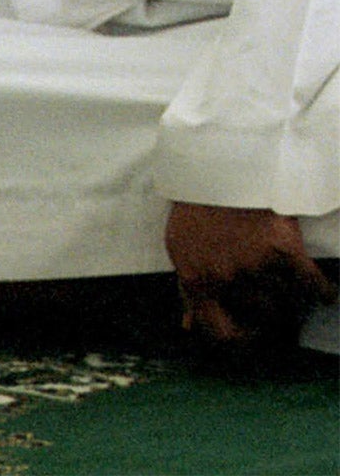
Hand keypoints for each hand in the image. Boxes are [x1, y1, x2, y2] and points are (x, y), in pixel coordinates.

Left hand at [165, 202, 335, 345]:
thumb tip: (188, 327)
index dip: (241, 337)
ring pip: (287, 302)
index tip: (253, 330)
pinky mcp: (284, 249)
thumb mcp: (180, 249)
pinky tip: (325, 293)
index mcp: (196, 280)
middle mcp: (225, 277)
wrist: (219, 168)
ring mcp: (255, 264)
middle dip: (272, 313)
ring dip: (292, 297)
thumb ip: (187, 290)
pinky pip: (313, 285)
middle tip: (278, 301)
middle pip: (262, 317)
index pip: (222, 333)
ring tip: (290, 285)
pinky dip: (323, 292)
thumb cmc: (198, 211)